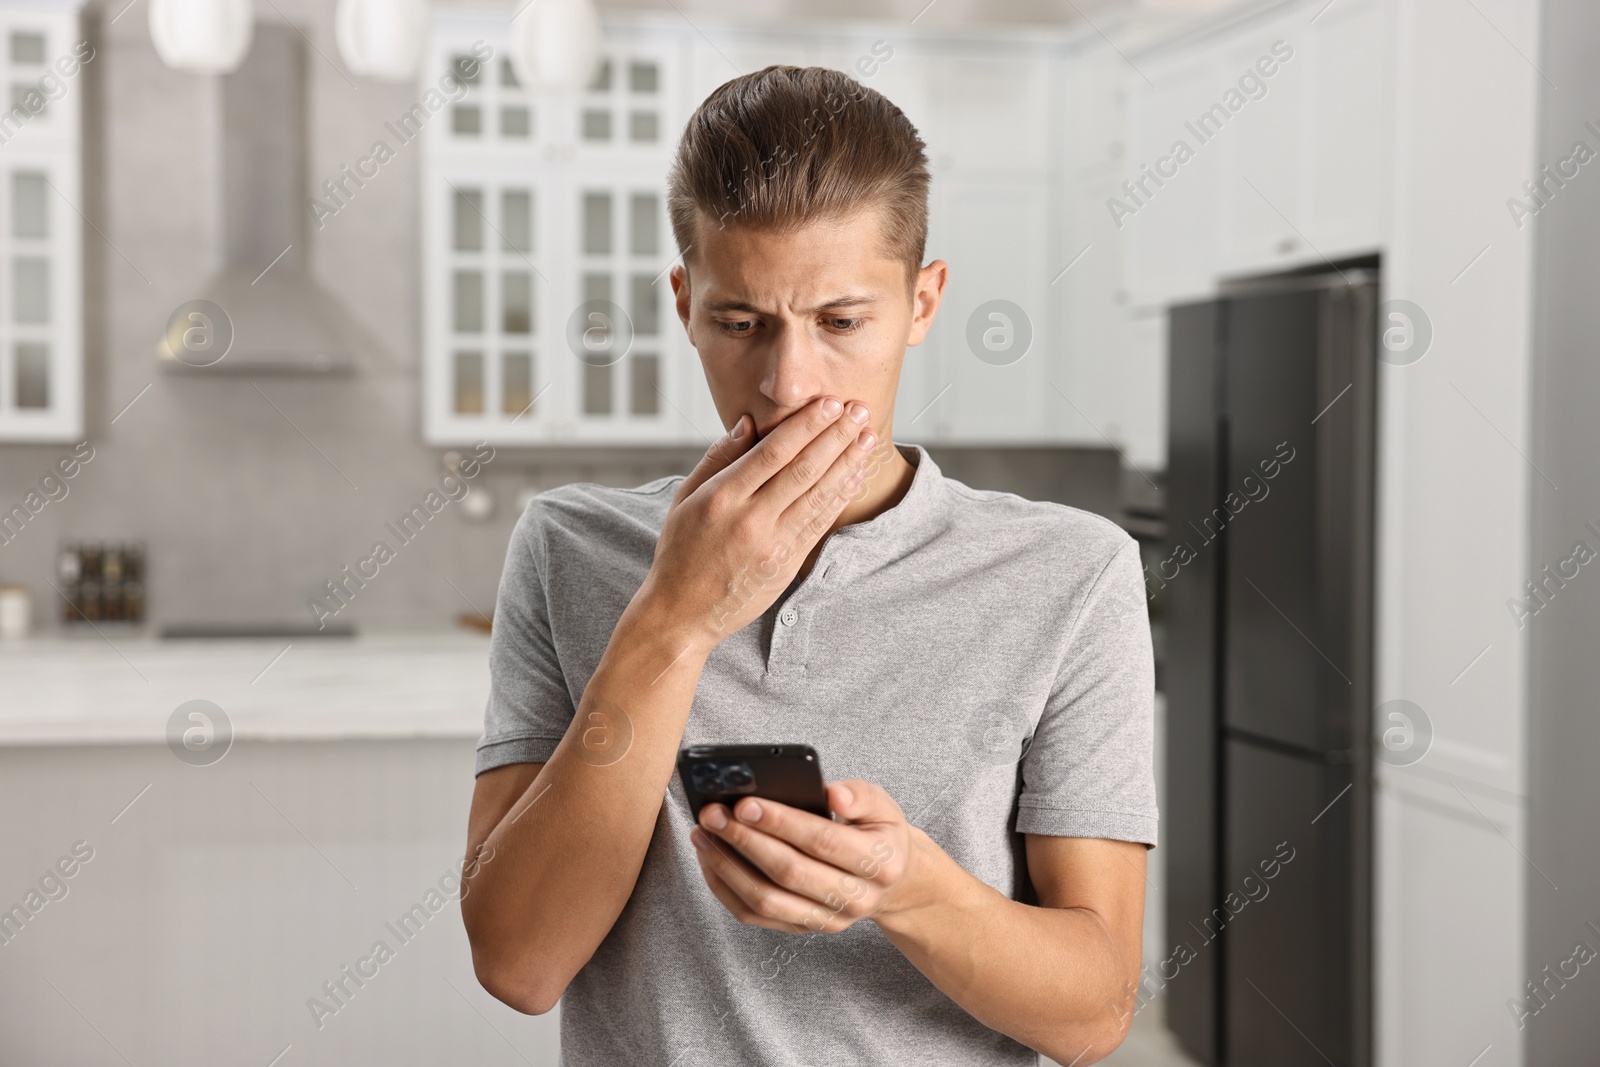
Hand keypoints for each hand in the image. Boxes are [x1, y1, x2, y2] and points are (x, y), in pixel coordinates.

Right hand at [632, 396, 878, 657]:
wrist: (682, 613)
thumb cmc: (680, 552)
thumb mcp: (685, 498)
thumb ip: (718, 458)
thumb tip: (749, 421)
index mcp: (722, 497)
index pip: (773, 452)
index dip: (806, 425)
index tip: (828, 403)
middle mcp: (750, 519)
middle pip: (803, 468)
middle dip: (835, 436)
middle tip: (859, 410)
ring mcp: (772, 544)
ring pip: (818, 494)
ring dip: (847, 462)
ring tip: (867, 436)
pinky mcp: (786, 564)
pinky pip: (819, 523)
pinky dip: (840, 496)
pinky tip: (855, 474)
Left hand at [689, 780, 922, 933]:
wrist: (889, 881)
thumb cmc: (877, 833)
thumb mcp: (882, 805)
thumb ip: (859, 794)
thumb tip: (833, 795)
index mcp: (880, 863)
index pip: (822, 842)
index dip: (781, 822)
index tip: (744, 804)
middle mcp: (855, 899)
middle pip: (788, 873)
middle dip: (744, 840)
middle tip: (712, 814)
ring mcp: (827, 919)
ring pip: (766, 900)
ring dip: (726, 866)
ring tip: (702, 834)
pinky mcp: (803, 928)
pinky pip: (755, 915)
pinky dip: (725, 888)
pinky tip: (710, 858)